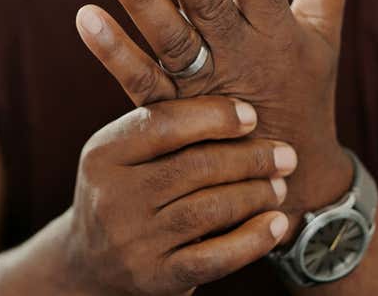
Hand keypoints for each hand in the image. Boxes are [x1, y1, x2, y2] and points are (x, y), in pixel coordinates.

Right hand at [55, 96, 296, 294]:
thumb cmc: (127, 192)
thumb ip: (166, 125)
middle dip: (250, 158)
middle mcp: (113, 197)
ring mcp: (134, 241)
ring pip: (209, 209)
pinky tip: (276, 224)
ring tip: (279, 186)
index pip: (163, 124)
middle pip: (194, 167)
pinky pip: (214, 258)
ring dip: (255, 194)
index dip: (214, 116)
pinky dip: (252, 240)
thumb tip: (238, 101)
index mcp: (103, 154)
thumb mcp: (124, 154)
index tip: (252, 115)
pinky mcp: (156, 277)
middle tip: (285, 155)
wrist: (92, 264)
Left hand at [75, 0, 364, 232]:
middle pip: (208, 6)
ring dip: (142, 3)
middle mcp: (240, 56)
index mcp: (277, 31)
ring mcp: (205, 89)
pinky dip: (113, 55)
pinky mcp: (175, 116)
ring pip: (172, 42)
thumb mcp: (324, 35)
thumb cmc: (307, 93)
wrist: (293, 182)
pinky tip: (86, 18)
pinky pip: (142, 84)